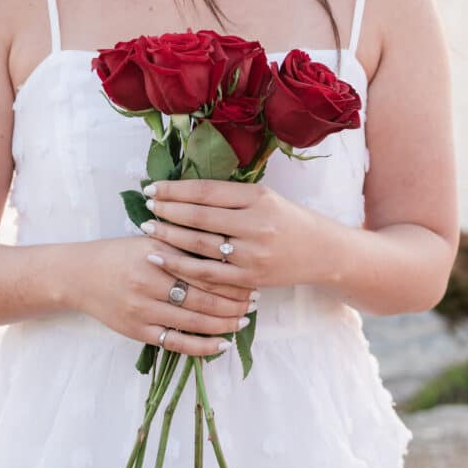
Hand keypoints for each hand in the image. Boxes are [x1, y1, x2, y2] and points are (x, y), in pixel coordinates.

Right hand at [81, 234, 258, 356]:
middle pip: (203, 296)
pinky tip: (222, 344)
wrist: (80, 275)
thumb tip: (224, 245)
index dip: (232, 275)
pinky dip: (203, 346)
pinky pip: (176, 343)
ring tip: (243, 321)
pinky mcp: (137, 331)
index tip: (252, 277)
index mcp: (157, 253)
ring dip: (224, 323)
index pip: (204, 267)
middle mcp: (150, 282)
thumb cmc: (120, 254)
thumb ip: (182, 242)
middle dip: (234, 301)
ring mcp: (143, 309)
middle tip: (255, 301)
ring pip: (194, 322)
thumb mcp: (149, 239)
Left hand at [141, 178, 335, 289]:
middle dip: (167, 211)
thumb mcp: (263, 197)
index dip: (175, 190)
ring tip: (147, 229)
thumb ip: (228, 195)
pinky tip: (162, 258)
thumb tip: (181, 190)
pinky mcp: (250, 279)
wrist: (321, 252)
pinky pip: (208, 275)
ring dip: (168, 237)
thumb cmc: (286, 219)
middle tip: (145, 207)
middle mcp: (255, 224)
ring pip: (199, 246)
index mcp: (257, 197)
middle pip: (199, 217)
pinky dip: (181, 267)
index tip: (152, 188)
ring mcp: (253, 255)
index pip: (206, 191)